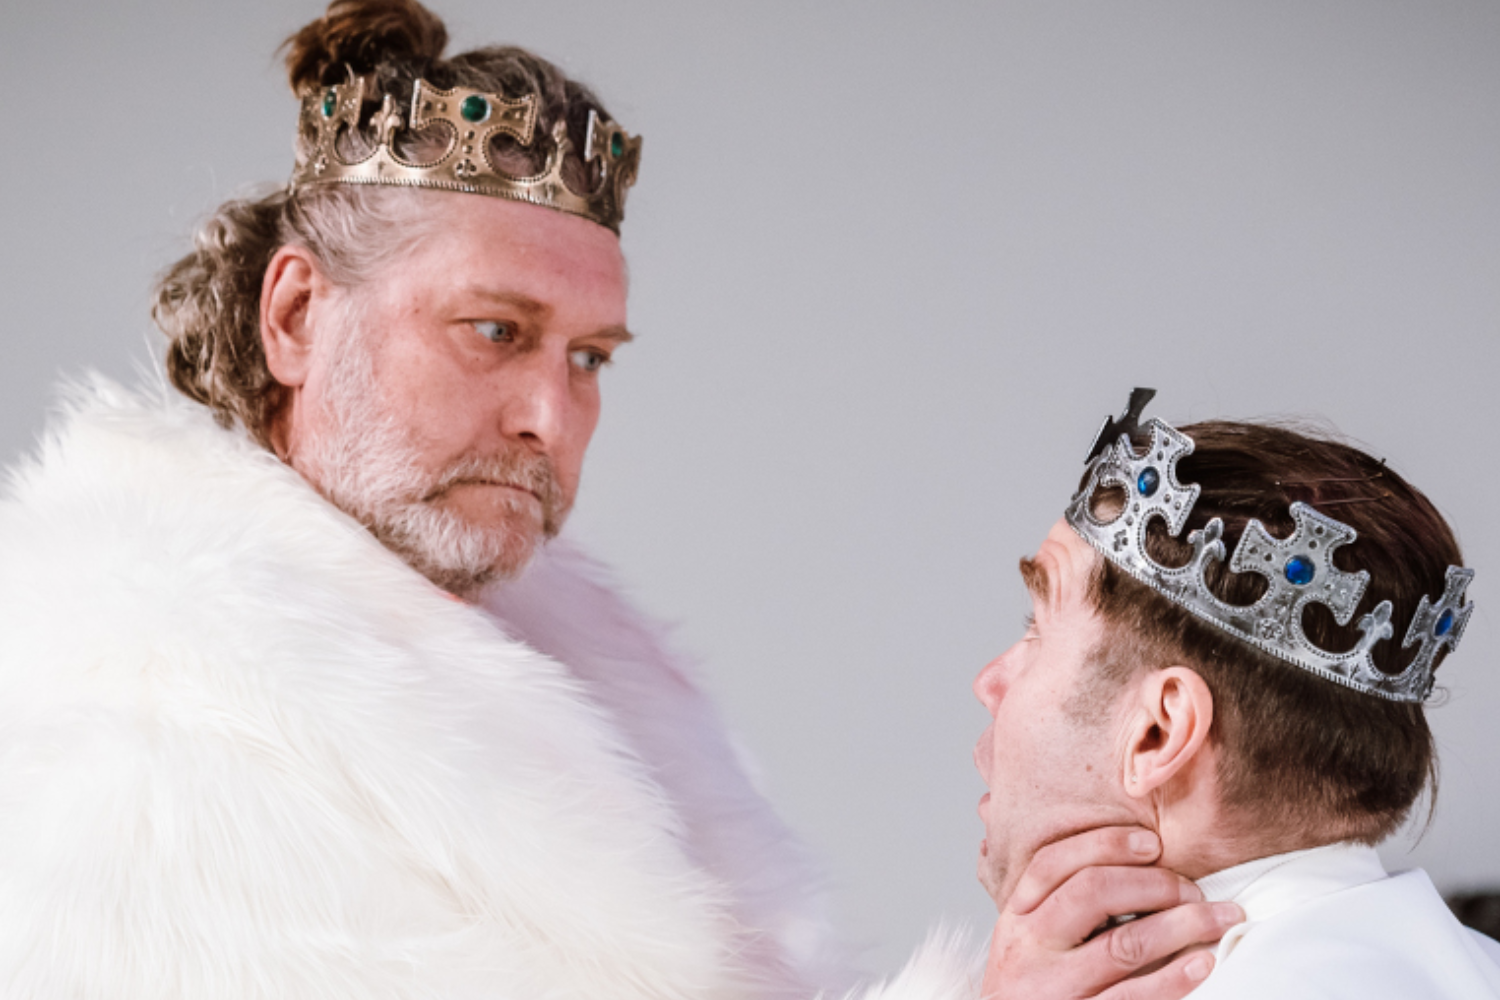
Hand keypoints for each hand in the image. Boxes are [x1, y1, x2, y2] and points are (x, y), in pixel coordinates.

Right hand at [979, 827, 1242, 999]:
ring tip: (1219, 918)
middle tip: (1193, 889)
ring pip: (1124, 944)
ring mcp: (1056, 989)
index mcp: (1017, 918)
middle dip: (1154, 883)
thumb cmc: (1033, 988)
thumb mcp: (1028, 941)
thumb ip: (1058, 905)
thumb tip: (1127, 861)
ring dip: (1182, 925)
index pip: (1053, 862)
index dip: (1105, 844)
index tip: (1152, 842)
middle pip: (1092, 892)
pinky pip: (1134, 997)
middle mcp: (1030, 949)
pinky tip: (1202, 962)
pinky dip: (1174, 978)